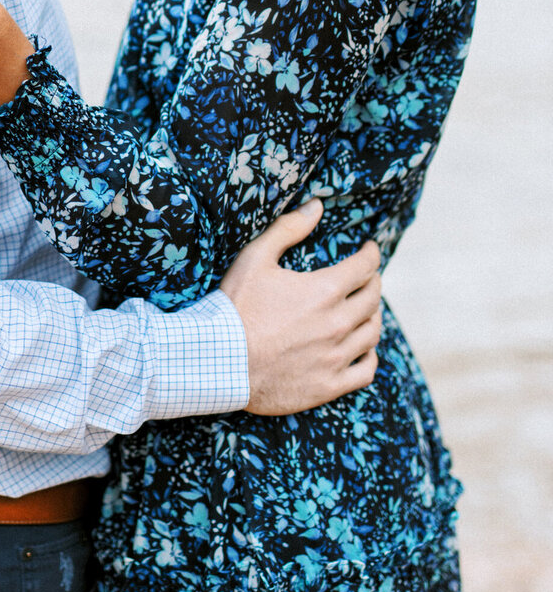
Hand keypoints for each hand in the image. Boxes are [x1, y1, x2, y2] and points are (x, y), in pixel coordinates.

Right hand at [219, 199, 381, 414]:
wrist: (219, 361)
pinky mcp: (328, 385)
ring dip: (373, 317)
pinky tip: (363, 350)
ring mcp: (335, 357)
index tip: (369, 250)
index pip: (364, 267)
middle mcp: (337, 324)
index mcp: (324, 291)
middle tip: (368, 277)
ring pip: (372, 333)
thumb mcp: (255, 258)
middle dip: (373, 282)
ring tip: (365, 311)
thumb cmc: (234, 307)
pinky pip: (366, 371)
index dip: (370, 254)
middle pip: (372, 299)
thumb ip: (288, 229)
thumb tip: (316, 205)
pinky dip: (370, 357)